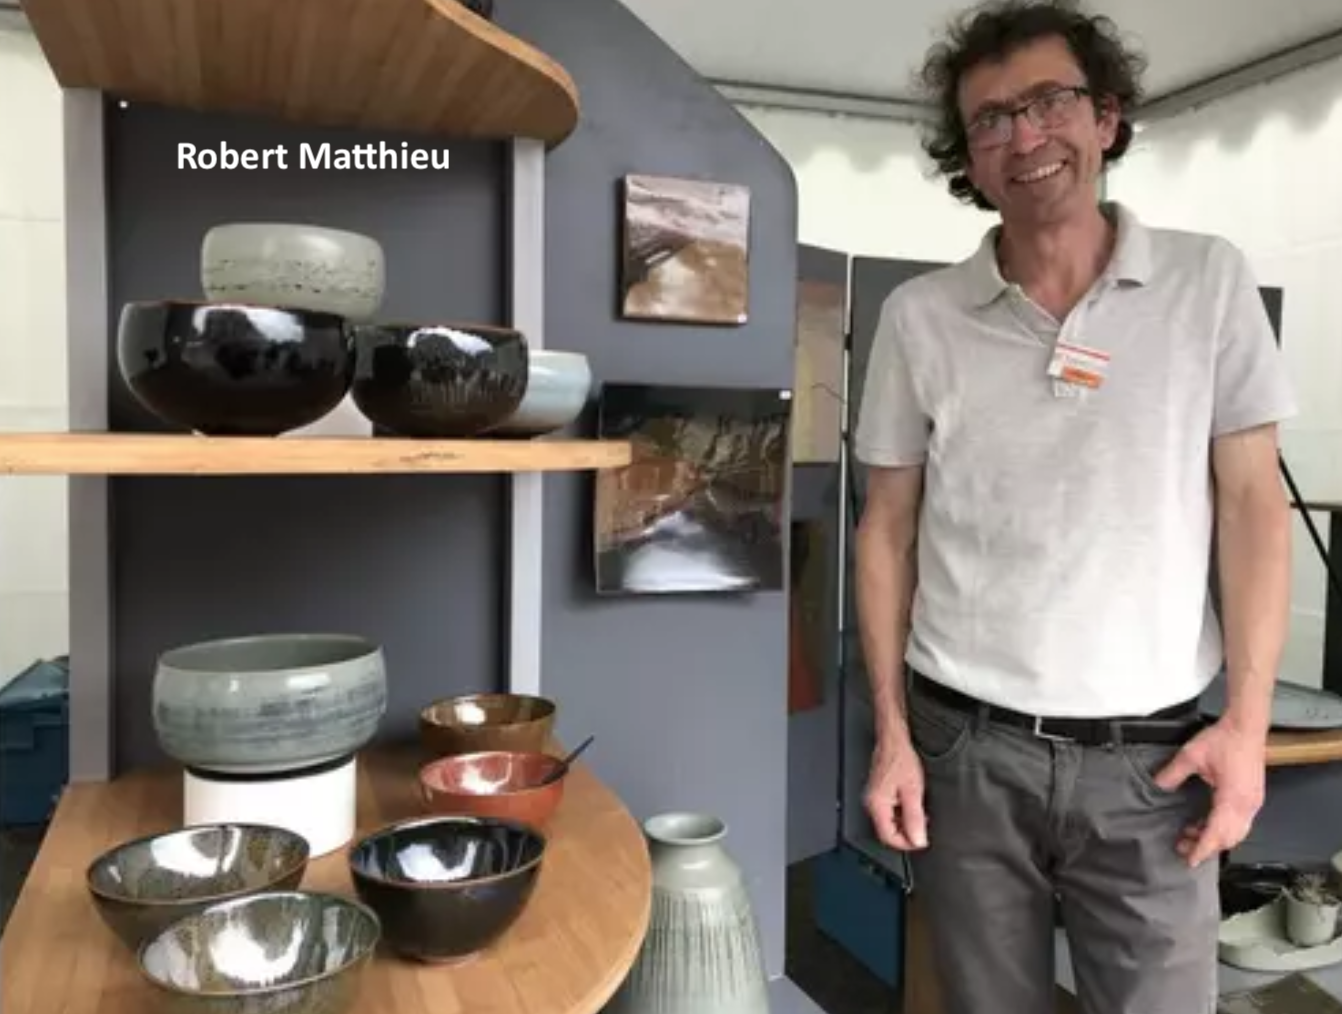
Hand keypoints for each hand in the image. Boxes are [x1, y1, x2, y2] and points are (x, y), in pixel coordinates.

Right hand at [864, 734, 927, 850]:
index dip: (906, 843)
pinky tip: (912, 806)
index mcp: (877, 805)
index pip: (888, 837)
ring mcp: (874, 799)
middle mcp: (872, 804)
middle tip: (923, 828)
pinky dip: (902, 814)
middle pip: (887, 832)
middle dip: (907, 833)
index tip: (921, 841)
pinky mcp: (878, 794)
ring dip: (905, 824)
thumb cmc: (900, 759)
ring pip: (889, 823)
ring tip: (920, 814)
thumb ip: (915, 817)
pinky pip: (889, 813)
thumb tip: (918, 839)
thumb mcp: (913, 791)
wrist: (893, 741)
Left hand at [1153, 718, 1266, 867]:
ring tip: (1190, 836)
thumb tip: (1158, 787)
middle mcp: (1247, 805)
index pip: (1217, 833)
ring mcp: (1253, 802)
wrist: (1246, 726)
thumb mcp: (1191, 755)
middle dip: (1206, 846)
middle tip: (1183, 847)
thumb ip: (1172, 774)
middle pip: (1229, 838)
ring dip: (1214, 837)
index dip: (1203, 848)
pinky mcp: (1252, 797)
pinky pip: (1239, 822)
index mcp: (1234, 798)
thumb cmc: (1225, 739)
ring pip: (1236, 832)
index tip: (1190, 860)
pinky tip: (1205, 823)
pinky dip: (1222, 827)